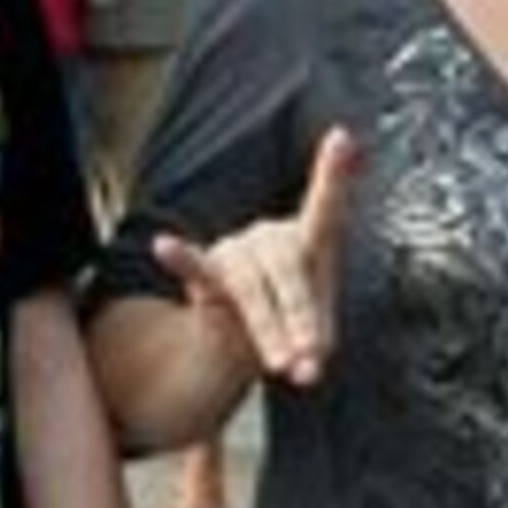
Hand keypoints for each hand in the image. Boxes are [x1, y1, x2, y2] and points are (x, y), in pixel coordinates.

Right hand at [151, 124, 361, 384]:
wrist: (244, 339)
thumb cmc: (291, 323)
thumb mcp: (313, 335)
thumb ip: (313, 348)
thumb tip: (306, 370)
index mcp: (311, 242)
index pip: (325, 209)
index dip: (334, 174)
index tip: (343, 137)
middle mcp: (274, 237)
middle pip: (287, 270)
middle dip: (301, 315)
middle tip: (312, 355)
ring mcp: (238, 250)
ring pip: (250, 288)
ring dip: (268, 329)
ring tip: (284, 367)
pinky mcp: (206, 272)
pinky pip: (194, 265)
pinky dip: (181, 258)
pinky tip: (165, 246)